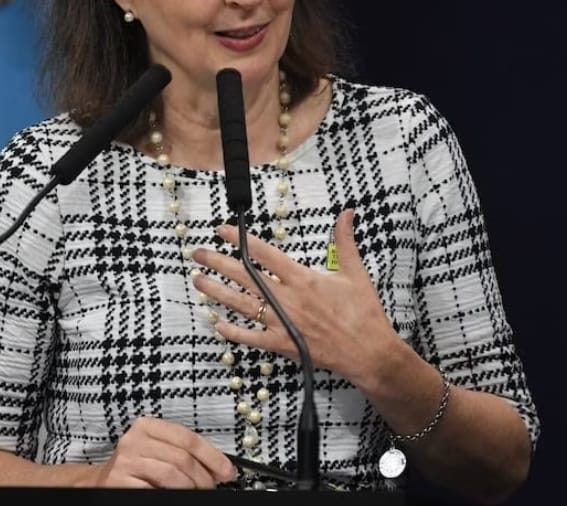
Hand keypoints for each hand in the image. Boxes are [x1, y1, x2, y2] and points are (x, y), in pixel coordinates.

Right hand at [93, 416, 236, 487]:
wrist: (100, 483)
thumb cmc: (134, 469)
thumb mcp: (157, 452)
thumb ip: (183, 454)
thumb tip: (219, 468)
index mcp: (147, 426)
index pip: (188, 438)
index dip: (212, 456)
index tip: (227, 471)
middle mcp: (134, 440)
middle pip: (182, 458)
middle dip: (203, 477)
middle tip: (211, 488)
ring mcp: (126, 461)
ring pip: (171, 474)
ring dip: (190, 488)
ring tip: (194, 493)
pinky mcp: (119, 482)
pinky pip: (154, 490)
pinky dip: (170, 496)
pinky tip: (175, 497)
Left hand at [191, 209, 400, 381]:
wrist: (369, 352)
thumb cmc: (364, 312)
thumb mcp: (355, 272)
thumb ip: (345, 241)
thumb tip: (347, 213)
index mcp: (303, 279)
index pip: (265, 255)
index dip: (241, 241)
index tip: (222, 231)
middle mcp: (288, 300)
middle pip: (245, 278)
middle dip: (218, 263)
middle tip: (197, 254)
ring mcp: (283, 323)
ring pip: (243, 305)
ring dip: (218, 293)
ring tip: (198, 282)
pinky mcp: (284, 345)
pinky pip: (253, 338)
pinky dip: (235, 332)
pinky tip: (218, 325)